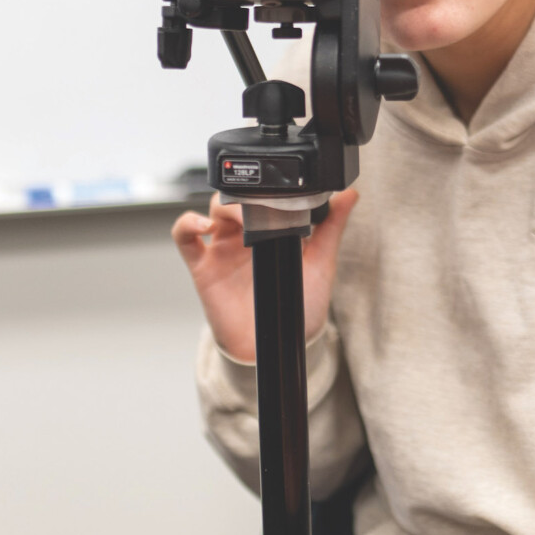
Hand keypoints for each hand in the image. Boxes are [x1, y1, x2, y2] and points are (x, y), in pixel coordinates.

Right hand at [171, 189, 359, 363]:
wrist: (276, 345)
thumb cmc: (297, 308)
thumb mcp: (320, 265)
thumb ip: (331, 229)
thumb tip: (350, 197)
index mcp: (271, 232)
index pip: (263, 197)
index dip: (269, 189)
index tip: (283, 192)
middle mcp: (244, 237)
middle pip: (236, 198)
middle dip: (246, 195)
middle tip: (261, 205)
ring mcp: (222, 249)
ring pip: (212, 210)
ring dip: (223, 206)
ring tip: (241, 218)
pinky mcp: (203, 266)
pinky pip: (184, 237)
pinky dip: (188, 223)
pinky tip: (205, 225)